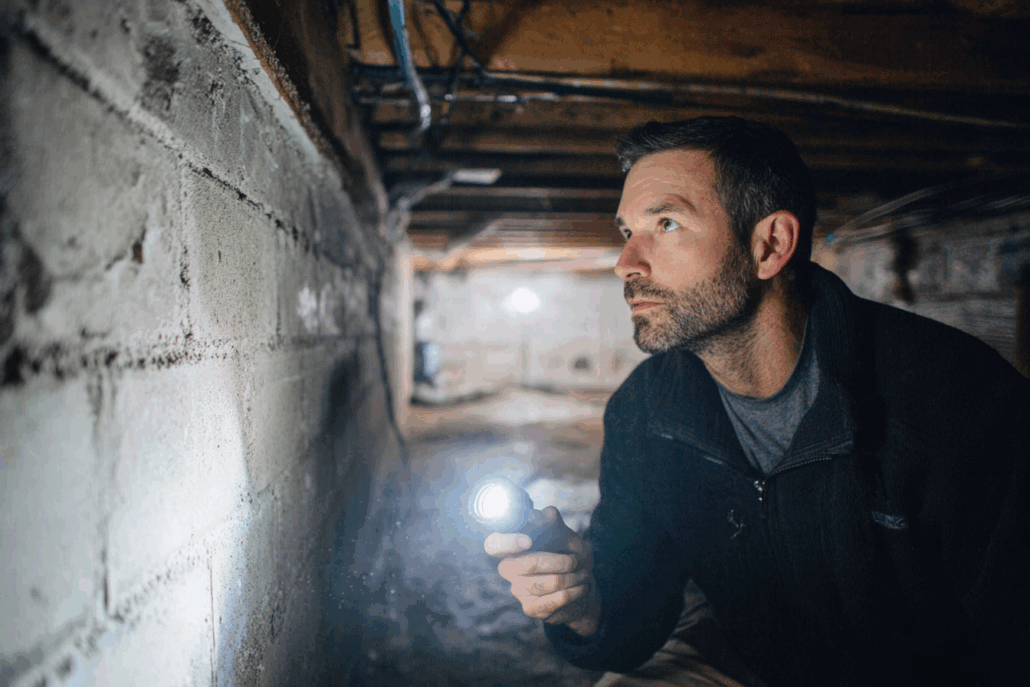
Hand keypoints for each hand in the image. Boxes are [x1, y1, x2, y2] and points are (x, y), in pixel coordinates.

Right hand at [484, 506, 599, 635]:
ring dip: (573, 577)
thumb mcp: (565, 536)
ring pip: (548, 582)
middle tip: (576, 561)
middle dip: (561, 561)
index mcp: (511, 546)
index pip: (494, 544)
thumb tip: (547, 513)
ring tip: (583, 574)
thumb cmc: (568, 555)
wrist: (579, 586)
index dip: (508, 542)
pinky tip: (580, 587)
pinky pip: (556, 599)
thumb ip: (555, 524)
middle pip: (529, 563)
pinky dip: (574, 591)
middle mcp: (508, 568)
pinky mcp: (529, 608)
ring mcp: (517, 589)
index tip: (528, 541)